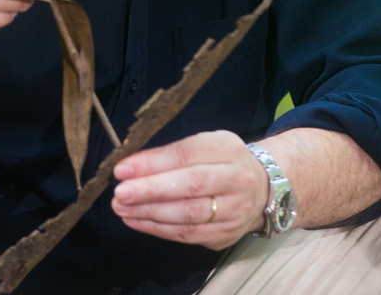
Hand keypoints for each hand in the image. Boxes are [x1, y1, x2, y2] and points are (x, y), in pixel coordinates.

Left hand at [110, 130, 268, 250]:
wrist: (261, 189)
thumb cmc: (221, 162)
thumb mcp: (204, 145)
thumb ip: (170, 154)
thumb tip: (130, 167)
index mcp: (227, 148)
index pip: (185, 155)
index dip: (152, 163)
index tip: (122, 169)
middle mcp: (236, 179)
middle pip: (189, 186)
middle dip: (149, 190)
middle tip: (120, 193)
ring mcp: (235, 210)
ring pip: (188, 214)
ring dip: (149, 212)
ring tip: (122, 208)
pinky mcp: (226, 234)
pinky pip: (188, 234)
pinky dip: (158, 229)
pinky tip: (137, 220)